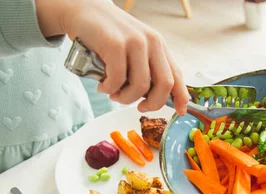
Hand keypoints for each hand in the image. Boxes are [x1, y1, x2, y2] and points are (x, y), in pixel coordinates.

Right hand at [36, 0, 187, 115]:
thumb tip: (153, 99)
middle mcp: (151, 42)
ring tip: (114, 94)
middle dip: (152, 104)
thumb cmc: (108, 36)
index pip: (176, 75)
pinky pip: (117, 79)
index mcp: (159, 45)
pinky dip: (109, 89)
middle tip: (138, 107)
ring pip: (140, 86)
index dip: (181, 97)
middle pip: (164, 85)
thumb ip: (145, 69)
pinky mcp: (115, 44)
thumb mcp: (134, 49)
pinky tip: (102, 86)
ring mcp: (135, 42)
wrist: (84, 10)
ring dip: (125, 98)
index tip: (180, 112)